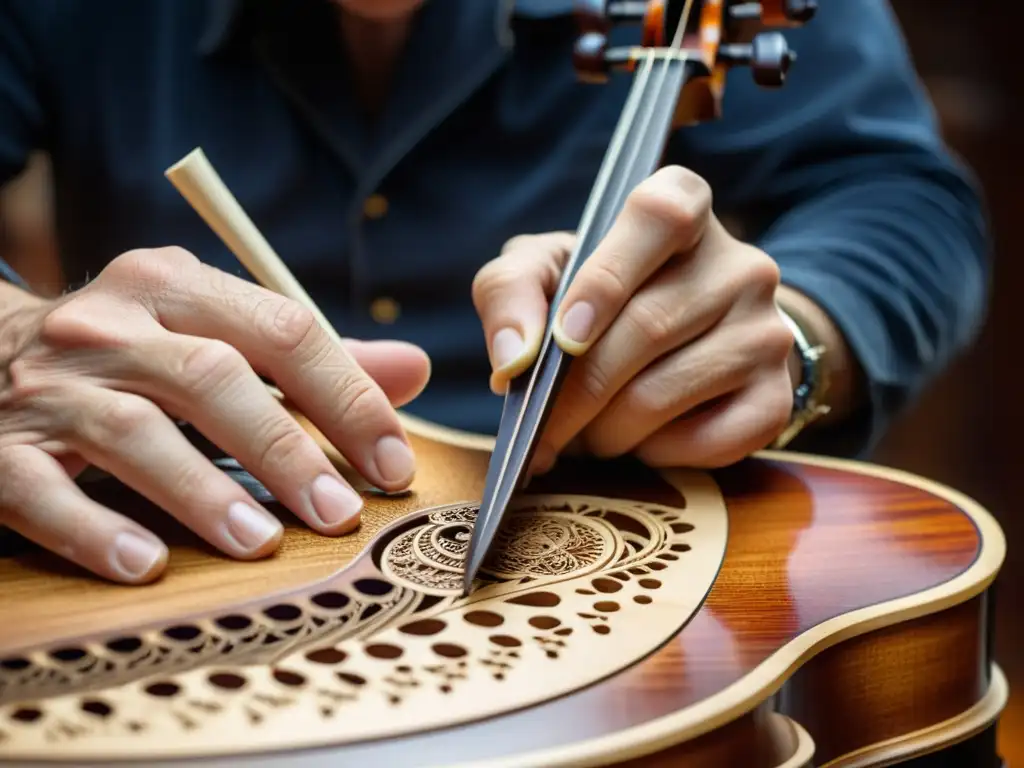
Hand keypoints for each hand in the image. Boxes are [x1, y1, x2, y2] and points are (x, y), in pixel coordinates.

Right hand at [0, 248, 429, 583]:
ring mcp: (48, 386)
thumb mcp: (210, 331)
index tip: (391, 463)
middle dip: (285, 450)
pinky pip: (43, 492)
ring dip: (203, 492)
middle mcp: (110, 325)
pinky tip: (145, 565)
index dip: (347, 397)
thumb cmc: (128, 355)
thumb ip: (308, 358)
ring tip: (261, 543)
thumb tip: (413, 370)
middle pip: (212, 378)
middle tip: (338, 514)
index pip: (283, 329)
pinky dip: (95, 529)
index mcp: (174, 287)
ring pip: (134, 431)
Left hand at [473, 166, 794, 470]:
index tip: (564, 337)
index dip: (607, 277)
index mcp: (683, 206)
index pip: (661, 215)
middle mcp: (741, 264)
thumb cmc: (596, 297)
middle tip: (542, 429)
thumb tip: (514, 358)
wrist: (684, 340)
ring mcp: (768, 330)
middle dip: (577, 393)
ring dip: (608, 430)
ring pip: (669, 391)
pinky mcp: (777, 396)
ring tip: (587, 433)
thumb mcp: (543, 271)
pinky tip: (641, 440)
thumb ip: (510, 292)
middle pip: (648, 327)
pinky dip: (656, 453)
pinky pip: (709, 440)